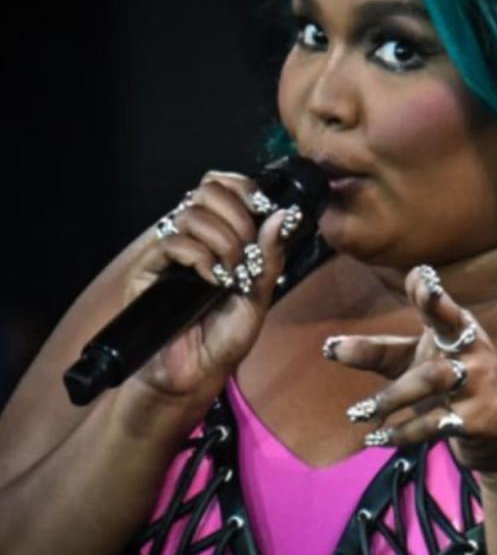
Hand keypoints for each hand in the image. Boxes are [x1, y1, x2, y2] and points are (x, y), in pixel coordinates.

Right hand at [124, 171, 293, 400]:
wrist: (192, 376)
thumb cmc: (223, 339)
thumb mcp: (259, 297)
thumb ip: (270, 257)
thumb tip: (281, 216)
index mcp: (220, 236)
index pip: (224, 186)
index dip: (244, 188)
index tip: (262, 209)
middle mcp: (194, 237)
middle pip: (208, 189)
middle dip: (237, 213)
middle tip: (247, 249)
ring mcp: (170, 252)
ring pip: (191, 213)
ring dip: (222, 238)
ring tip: (230, 271)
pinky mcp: (148, 270)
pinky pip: (172, 242)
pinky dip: (200, 256)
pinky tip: (212, 279)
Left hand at [325, 265, 496, 472]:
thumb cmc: (449, 387)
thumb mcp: (413, 364)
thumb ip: (375, 353)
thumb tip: (328, 347)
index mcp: (458, 329)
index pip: (442, 305)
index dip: (429, 290)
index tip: (419, 272)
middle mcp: (473, 348)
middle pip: (450, 325)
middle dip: (437, 307)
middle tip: (426, 291)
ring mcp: (479, 381)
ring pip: (432, 378)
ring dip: (392, 396)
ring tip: (359, 412)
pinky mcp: (480, 417)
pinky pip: (436, 423)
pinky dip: (403, 432)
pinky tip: (377, 439)